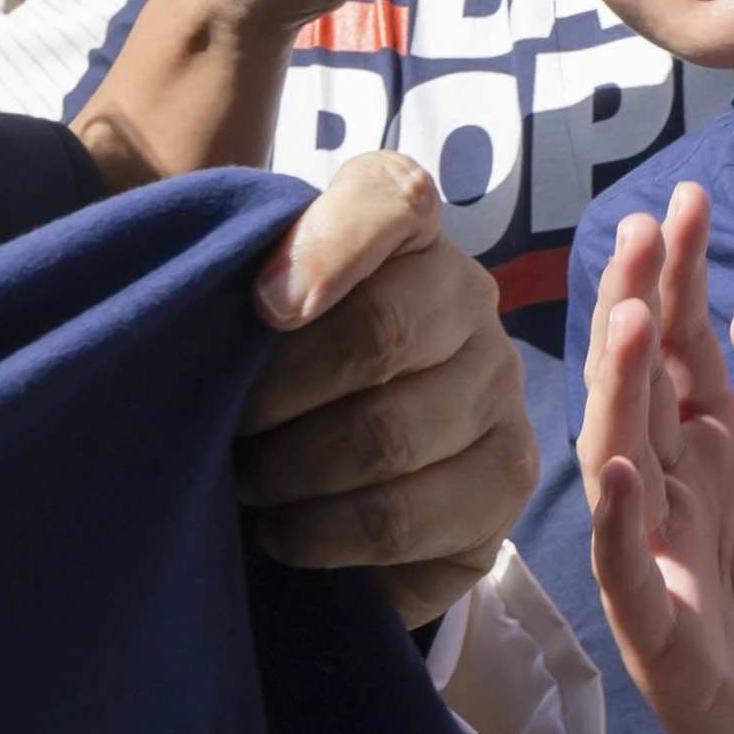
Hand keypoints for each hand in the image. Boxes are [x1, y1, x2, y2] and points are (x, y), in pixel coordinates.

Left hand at [240, 151, 526, 614]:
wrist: (330, 479)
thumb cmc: (270, 371)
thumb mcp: (238, 309)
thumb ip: (228, 273)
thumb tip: (229, 305)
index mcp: (405, 229)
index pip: (394, 199)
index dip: (329, 248)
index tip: (264, 307)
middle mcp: (468, 294)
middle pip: (381, 332)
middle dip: (276, 395)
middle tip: (227, 427)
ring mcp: (499, 387)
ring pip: (387, 436)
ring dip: (290, 472)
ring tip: (250, 485)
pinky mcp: (506, 479)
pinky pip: (404, 517)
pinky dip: (323, 534)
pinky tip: (287, 531)